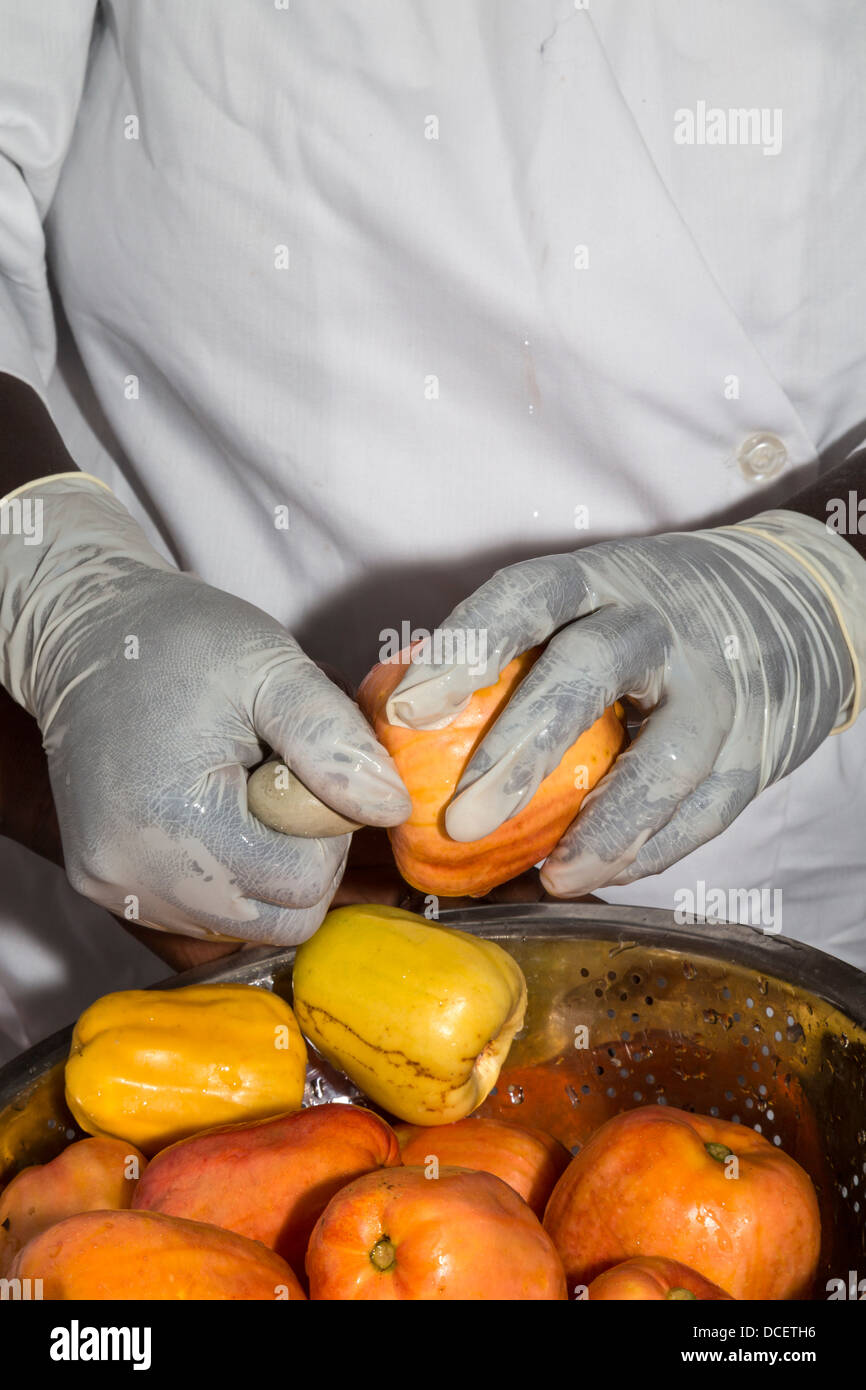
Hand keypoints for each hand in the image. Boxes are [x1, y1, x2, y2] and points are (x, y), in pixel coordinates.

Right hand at [0, 478, 409, 942]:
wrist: (85, 636)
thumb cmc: (184, 641)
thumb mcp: (274, 667)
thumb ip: (334, 741)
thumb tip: (391, 810)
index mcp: (175, 819)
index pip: (302, 884)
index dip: (326, 831)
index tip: (303, 773)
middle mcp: (134, 873)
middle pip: (278, 920)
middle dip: (301, 858)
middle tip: (279, 785)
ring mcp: (114, 887)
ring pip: (244, 925)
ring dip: (265, 869)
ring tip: (241, 795)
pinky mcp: (105, 889)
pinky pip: (202, 916)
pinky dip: (228, 876)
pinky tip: (214, 814)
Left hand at [386, 511, 856, 895]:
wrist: (788, 607)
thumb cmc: (640, 619)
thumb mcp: (582, 604)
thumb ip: (504, 655)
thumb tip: (394, 732)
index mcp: (595, 580)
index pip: (524, 597)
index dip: (465, 647)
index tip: (407, 711)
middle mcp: (655, 622)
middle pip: (588, 671)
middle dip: (520, 749)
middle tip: (460, 822)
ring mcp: (714, 687)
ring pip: (665, 757)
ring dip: (605, 826)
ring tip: (550, 878)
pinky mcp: (755, 748)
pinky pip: (706, 810)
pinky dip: (651, 851)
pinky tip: (596, 876)